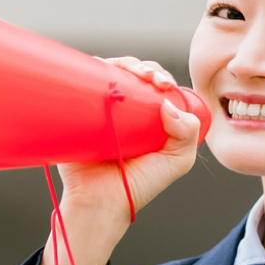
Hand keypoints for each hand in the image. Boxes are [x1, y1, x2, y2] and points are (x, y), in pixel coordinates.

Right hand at [36, 57, 202, 264]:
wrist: (99, 201)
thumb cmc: (137, 185)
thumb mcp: (177, 161)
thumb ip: (186, 135)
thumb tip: (168, 103)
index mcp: (151, 120)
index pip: (158, 88)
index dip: (162, 78)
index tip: (164, 85)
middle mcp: (127, 112)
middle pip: (136, 76)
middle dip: (146, 68)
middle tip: (150, 79)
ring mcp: (102, 109)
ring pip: (112, 74)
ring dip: (123, 63)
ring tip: (131, 71)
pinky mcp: (78, 111)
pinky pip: (84, 82)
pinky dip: (93, 67)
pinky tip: (103, 66)